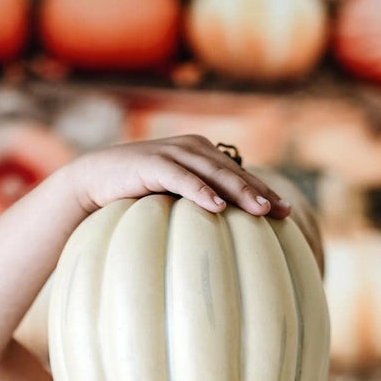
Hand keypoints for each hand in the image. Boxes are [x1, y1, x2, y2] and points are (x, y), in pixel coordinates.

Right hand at [70, 134, 292, 219]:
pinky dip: (200, 191)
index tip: (286, 213)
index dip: (264, 191)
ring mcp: (172, 152)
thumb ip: (201, 203)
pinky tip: (217, 207)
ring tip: (259, 211)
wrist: (94, 181)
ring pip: (213, 172)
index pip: (240, 174)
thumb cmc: (139, 194)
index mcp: (202, 153)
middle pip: (233, 172)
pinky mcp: (151, 163)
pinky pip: (181, 177)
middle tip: (281, 212)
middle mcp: (192, 147)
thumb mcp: (175, 197)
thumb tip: (230, 233)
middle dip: (259, 192)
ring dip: (238, 191)